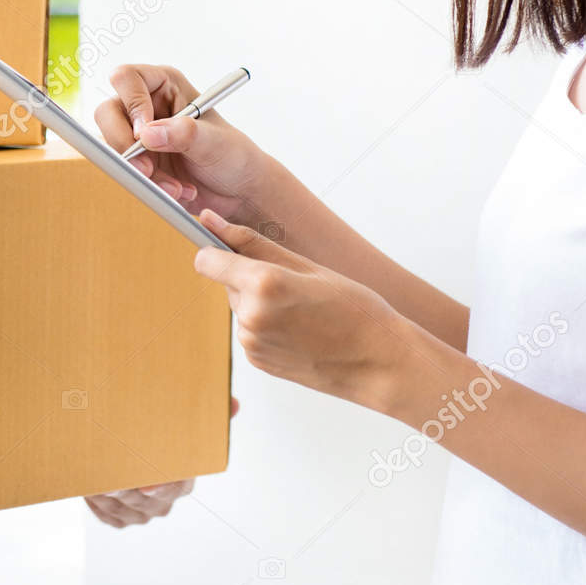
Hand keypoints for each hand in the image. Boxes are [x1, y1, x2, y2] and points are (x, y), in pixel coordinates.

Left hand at [84, 397, 239, 527]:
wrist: (138, 459)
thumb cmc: (163, 443)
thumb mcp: (184, 428)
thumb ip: (211, 415)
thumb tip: (235, 403)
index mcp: (182, 482)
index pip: (175, 487)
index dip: (161, 487)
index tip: (147, 485)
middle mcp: (164, 502)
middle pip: (145, 501)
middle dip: (126, 492)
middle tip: (108, 483)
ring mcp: (144, 513)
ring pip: (124, 510)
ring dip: (107, 498)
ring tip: (93, 482)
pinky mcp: (123, 519)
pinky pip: (110, 517)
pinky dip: (99, 505)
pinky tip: (91, 489)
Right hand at [94, 64, 266, 220]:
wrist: (238, 190)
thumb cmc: (233, 155)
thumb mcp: (215, 142)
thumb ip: (184, 133)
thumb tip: (147, 134)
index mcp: (165, 85)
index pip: (128, 79)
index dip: (131, 103)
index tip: (143, 133)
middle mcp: (146, 106)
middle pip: (107, 113)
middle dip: (124, 144)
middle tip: (146, 168)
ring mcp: (138, 135)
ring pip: (112, 147)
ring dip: (141, 172)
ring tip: (175, 185)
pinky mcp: (137, 162)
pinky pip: (123, 171)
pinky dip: (146, 185)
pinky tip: (175, 190)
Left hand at [192, 208, 416, 410]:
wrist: (379, 362)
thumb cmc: (354, 309)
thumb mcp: (308, 266)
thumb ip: (252, 243)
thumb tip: (209, 222)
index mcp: (263, 284)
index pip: (206, 260)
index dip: (216, 252)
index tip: (229, 249)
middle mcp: (251, 315)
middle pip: (228, 283)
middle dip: (251, 279)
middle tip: (296, 287)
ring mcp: (252, 342)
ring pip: (241, 307)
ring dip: (261, 304)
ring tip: (303, 312)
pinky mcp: (257, 360)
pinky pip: (251, 331)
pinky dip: (268, 326)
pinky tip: (299, 330)